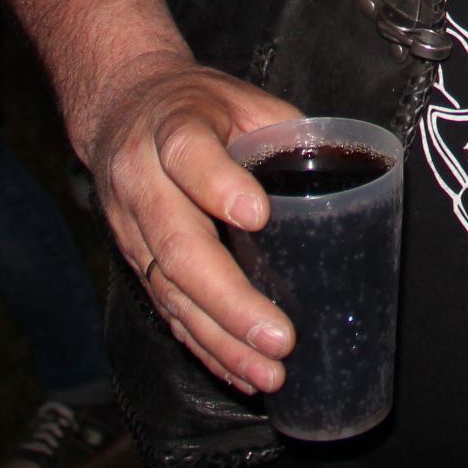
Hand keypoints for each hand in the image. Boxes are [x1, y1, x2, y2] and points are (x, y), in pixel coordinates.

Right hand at [80, 52, 303, 394]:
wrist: (120, 108)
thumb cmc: (193, 104)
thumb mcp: (240, 96)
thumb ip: (284, 130)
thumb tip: (347, 167)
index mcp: (171, 129)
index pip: (189, 155)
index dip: (219, 186)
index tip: (258, 215)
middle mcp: (142, 181)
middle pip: (178, 246)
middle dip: (230, 299)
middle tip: (278, 336)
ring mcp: (132, 230)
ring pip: (170, 292)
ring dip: (221, 339)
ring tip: (268, 371)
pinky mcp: (135, 263)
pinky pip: (167, 311)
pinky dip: (204, 347)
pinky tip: (240, 371)